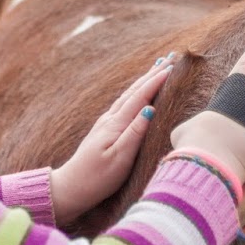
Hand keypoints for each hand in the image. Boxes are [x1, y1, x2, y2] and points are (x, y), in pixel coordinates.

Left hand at [49, 54, 174, 223]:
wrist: (71, 188)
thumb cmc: (97, 178)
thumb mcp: (120, 158)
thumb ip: (135, 133)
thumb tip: (150, 109)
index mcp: (116, 125)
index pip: (141, 97)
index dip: (157, 81)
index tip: (173, 66)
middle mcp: (110, 119)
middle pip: (135, 90)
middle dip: (153, 73)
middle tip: (170, 57)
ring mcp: (105, 123)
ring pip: (128, 95)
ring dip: (144, 80)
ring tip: (157, 66)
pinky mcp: (104, 130)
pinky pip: (124, 103)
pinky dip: (135, 92)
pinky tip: (138, 93)